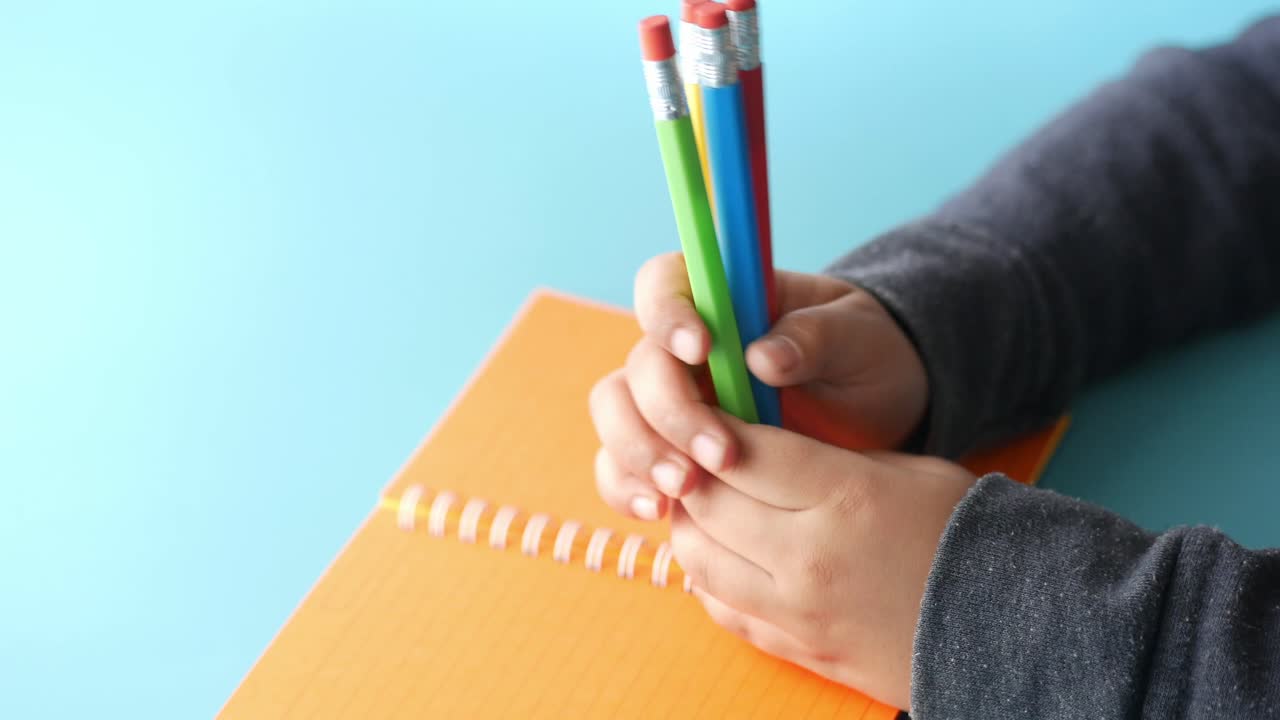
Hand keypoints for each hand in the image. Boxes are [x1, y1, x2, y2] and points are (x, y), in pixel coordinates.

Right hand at [589, 252, 927, 520]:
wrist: (874, 415)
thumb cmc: (864, 357)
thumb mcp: (858, 339)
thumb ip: (816, 338)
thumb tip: (762, 356)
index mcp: (719, 300)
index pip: (664, 284)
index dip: (667, 313)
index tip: (702, 348)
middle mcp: (679, 350)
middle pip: (636, 367)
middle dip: (668, 412)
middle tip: (720, 455)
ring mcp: (668, 402)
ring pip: (616, 417)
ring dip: (640, 453)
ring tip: (687, 489)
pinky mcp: (668, 452)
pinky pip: (621, 467)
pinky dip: (628, 489)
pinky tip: (659, 512)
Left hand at [597, 413, 974, 708]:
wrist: (1013, 629)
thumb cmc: (965, 534)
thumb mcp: (906, 470)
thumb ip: (828, 459)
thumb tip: (758, 445)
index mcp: (845, 496)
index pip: (742, 452)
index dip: (713, 429)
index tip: (707, 417)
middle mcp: (810, 556)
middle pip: (708, 501)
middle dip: (691, 470)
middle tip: (693, 454)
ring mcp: (799, 611)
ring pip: (699, 558)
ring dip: (691, 523)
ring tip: (703, 501)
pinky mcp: (798, 649)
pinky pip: (722, 607)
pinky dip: (709, 576)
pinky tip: (723, 552)